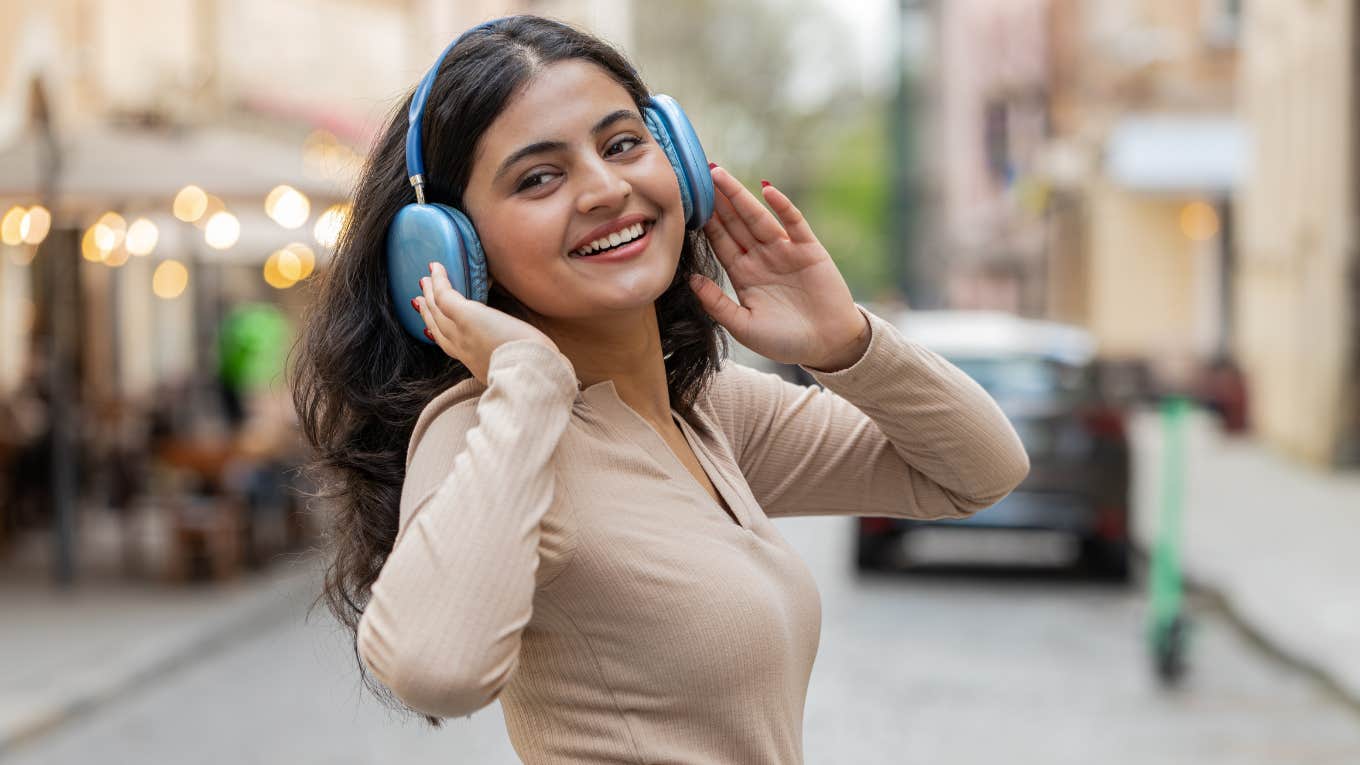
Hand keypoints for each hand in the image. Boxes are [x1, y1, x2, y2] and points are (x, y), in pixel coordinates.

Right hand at [416, 261, 558, 384]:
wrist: (528, 371)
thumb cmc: (532, 369)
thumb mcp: (516, 367)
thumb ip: (512, 360)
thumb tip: (526, 352)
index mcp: (473, 362)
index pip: (449, 346)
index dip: (438, 334)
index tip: (431, 327)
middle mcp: (461, 348)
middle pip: (436, 328)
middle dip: (427, 313)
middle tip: (420, 299)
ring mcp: (460, 332)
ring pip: (436, 311)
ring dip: (429, 294)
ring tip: (426, 281)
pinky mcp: (465, 316)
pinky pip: (444, 295)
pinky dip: (439, 280)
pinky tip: (435, 267)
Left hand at [690, 165, 868, 370]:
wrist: (828, 346)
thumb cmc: (785, 341)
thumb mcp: (744, 326)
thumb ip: (717, 304)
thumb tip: (692, 280)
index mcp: (744, 275)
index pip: (720, 242)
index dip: (704, 222)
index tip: (686, 202)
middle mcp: (761, 258)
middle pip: (734, 223)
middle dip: (717, 201)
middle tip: (698, 174)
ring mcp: (784, 251)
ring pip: (757, 217)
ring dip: (739, 196)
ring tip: (720, 175)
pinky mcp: (809, 249)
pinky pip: (793, 222)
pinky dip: (782, 206)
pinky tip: (766, 190)